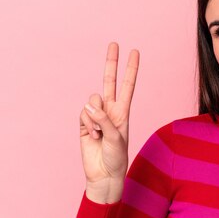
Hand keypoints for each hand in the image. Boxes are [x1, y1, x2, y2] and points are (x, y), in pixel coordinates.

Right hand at [79, 42, 138, 195]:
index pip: (128, 86)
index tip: (135, 52)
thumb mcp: (116, 137)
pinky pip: (83, 113)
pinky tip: (92, 136)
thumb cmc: (116, 158)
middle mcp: (110, 110)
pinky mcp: (83, 123)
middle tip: (114, 43)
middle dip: (111, 63)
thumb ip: (104, 119)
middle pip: (109, 81)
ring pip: (92, 100)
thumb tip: (89, 104)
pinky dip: (87, 124)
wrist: (104, 174)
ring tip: (99, 134)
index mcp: (123, 112)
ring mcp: (96, 116)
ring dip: (95, 116)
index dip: (131, 69)